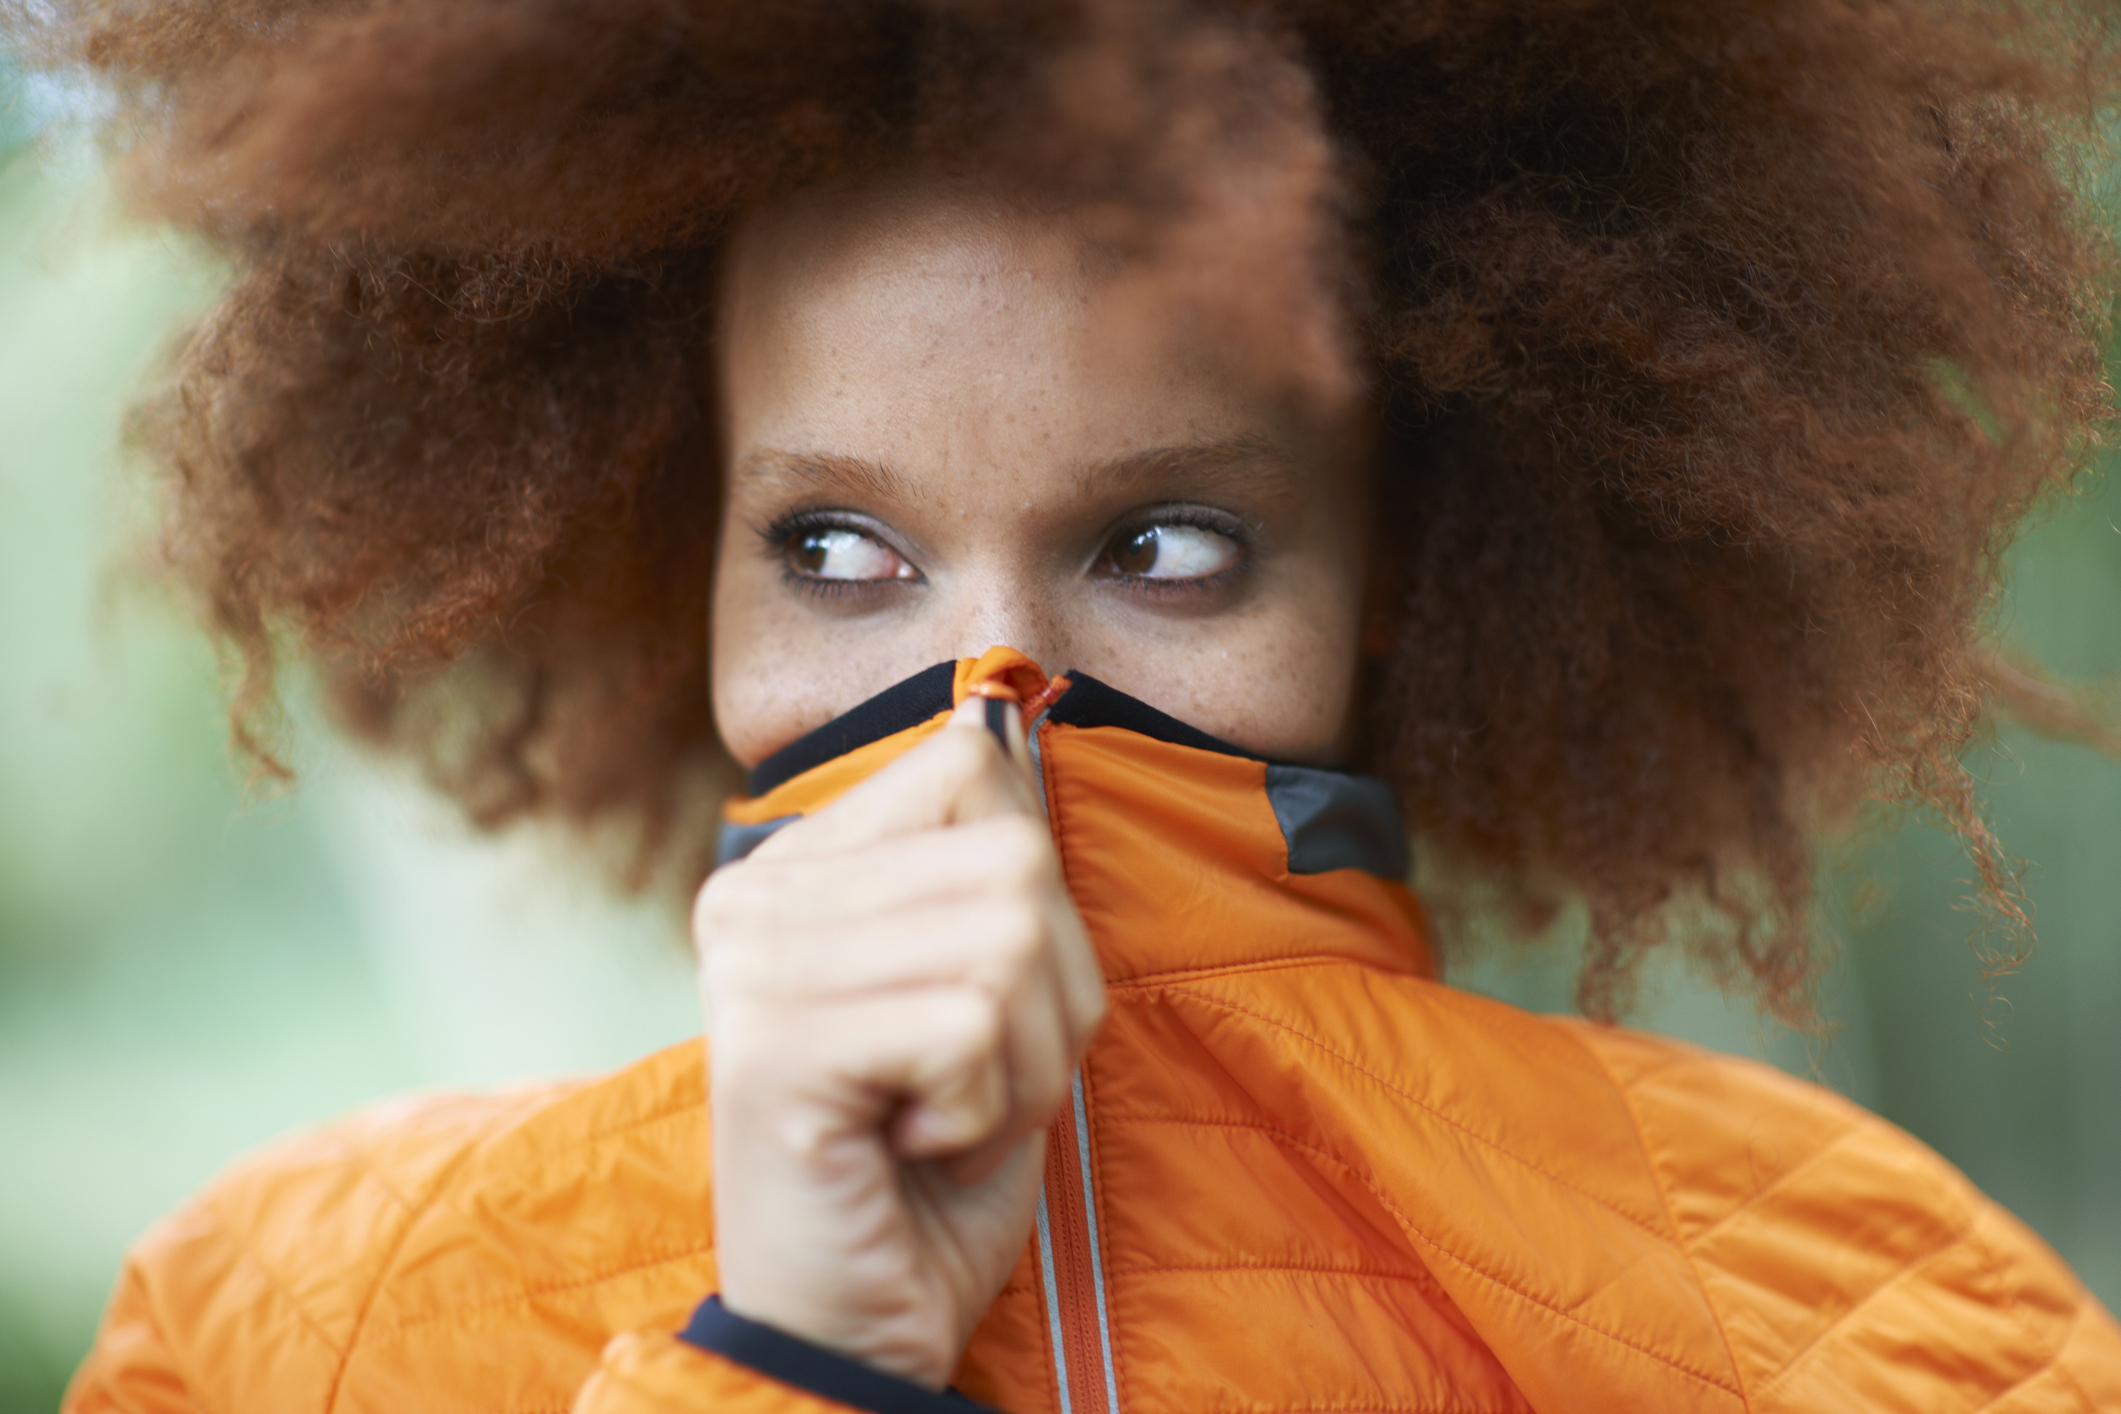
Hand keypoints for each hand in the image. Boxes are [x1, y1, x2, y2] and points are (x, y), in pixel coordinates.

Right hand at [695, 695, 1106, 1388]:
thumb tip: (1011, 717)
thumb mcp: (981, 992)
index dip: (1033, 895)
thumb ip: (988, 868)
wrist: (855, 1327)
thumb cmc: (929, 1167)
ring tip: (945, 1114)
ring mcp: (755, 965)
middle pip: (1015, 856)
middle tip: (970, 1080)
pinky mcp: (774, 1043)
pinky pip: (973, 1023)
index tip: (977, 1001)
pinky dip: (985, 1107)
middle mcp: (756, 895)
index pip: (974, 765)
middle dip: (1047, 997)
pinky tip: (914, 1143)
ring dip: (1022, 1060)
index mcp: (798, 867)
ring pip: (1008, 939)